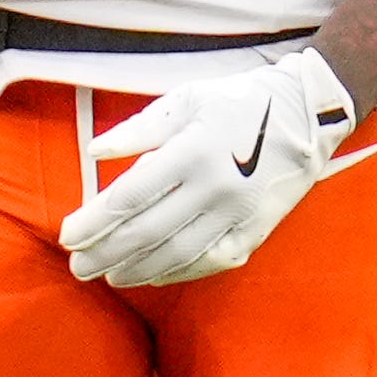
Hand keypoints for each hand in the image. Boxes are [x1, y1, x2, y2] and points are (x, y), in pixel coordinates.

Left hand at [59, 52, 358, 287]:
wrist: (309, 115)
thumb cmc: (239, 102)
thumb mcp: (186, 100)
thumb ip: (138, 129)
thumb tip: (94, 152)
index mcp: (192, 150)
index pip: (131, 196)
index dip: (94, 220)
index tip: (66, 235)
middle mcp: (214, 187)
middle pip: (146, 231)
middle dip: (106, 252)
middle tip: (77, 267)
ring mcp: (238, 213)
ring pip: (177, 253)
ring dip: (136, 269)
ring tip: (108, 276)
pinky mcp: (257, 230)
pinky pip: (211, 261)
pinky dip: (179, 272)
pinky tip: (153, 276)